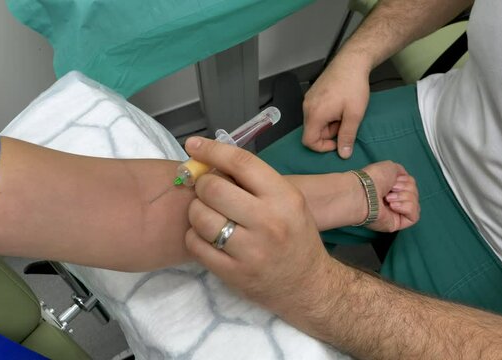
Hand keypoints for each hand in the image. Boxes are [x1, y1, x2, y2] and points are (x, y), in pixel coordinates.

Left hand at [183, 137, 334, 315]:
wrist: (307, 284)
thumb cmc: (295, 236)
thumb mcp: (289, 202)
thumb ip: (256, 183)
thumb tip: (212, 162)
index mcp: (284, 198)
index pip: (242, 163)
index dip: (212, 149)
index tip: (193, 144)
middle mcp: (269, 222)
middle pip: (213, 188)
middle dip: (202, 185)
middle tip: (207, 191)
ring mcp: (250, 251)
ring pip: (200, 217)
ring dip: (196, 211)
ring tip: (207, 214)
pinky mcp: (233, 273)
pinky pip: (196, 245)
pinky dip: (194, 236)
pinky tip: (206, 235)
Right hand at [302, 54, 370, 158]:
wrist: (351, 62)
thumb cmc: (353, 85)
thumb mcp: (354, 115)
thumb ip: (347, 136)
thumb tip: (343, 154)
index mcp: (315, 114)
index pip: (308, 141)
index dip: (323, 147)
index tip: (337, 142)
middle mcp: (307, 107)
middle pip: (312, 131)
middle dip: (329, 133)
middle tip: (345, 122)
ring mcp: (309, 99)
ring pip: (315, 122)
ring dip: (329, 123)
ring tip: (343, 112)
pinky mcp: (313, 94)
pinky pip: (316, 111)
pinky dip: (327, 114)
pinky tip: (339, 105)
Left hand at [360, 161, 419, 232]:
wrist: (365, 193)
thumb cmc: (373, 179)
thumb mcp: (391, 167)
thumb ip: (400, 172)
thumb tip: (405, 178)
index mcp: (390, 188)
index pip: (410, 184)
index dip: (405, 181)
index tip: (394, 181)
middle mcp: (392, 200)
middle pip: (414, 193)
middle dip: (404, 189)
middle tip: (390, 190)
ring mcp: (395, 213)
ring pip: (415, 203)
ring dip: (404, 197)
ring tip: (388, 199)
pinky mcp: (397, 224)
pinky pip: (414, 216)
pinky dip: (406, 207)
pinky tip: (393, 206)